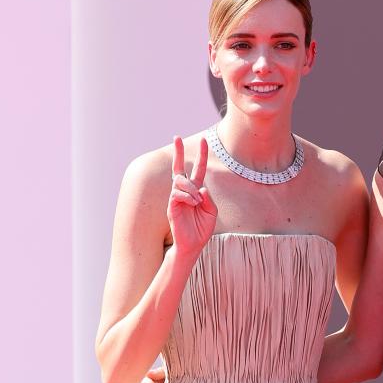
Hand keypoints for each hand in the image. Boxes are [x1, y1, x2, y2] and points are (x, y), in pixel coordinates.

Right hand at [168, 135, 216, 256]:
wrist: (193, 245)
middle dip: (178, 152)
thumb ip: (209, 199)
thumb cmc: (201, 229)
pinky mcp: (171, 206)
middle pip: (179, 168)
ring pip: (180, 181)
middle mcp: (185, 192)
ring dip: (191, 188)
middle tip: (176, 137)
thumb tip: (201, 187)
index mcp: (196, 192)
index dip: (201, 156)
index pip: (198, 170)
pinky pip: (176, 194)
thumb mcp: (212, 212)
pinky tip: (192, 204)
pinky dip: (187, 197)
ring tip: (197, 202)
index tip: (204, 140)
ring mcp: (176, 198)